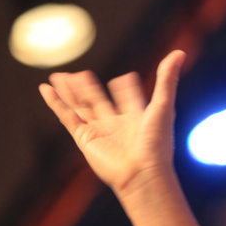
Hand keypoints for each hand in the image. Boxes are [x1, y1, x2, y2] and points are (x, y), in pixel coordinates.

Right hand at [39, 50, 185, 197]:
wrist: (142, 173)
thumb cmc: (157, 143)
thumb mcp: (164, 105)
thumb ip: (167, 79)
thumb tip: (179, 52)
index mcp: (138, 116)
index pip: (130, 97)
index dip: (127, 88)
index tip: (126, 79)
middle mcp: (118, 124)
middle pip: (100, 100)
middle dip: (89, 87)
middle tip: (81, 73)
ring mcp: (99, 130)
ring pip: (81, 106)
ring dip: (71, 91)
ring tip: (61, 75)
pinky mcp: (84, 138)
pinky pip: (67, 117)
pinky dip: (56, 103)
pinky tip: (46, 89)